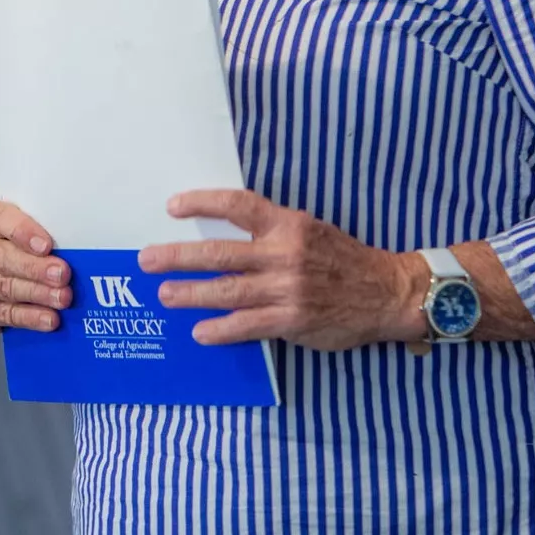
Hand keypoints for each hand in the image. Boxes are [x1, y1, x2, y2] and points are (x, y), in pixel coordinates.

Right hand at [0, 196, 72, 331]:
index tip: (47, 245)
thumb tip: (70, 247)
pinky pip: (0, 314)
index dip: (23, 232)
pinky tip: (47, 319)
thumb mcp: (23, 219)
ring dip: (36, 295)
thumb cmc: (16, 234)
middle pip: (0, 257)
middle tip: (62, 276)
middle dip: (35, 269)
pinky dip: (27, 317)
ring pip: (2, 287)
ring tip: (61, 299)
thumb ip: (38, 226)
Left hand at [138, 189, 424, 350]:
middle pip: (220, 253)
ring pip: (227, 291)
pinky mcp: (292, 320)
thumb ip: (270, 228)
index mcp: (287, 224)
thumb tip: (223, 229)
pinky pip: (248, 326)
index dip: (202, 203)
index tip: (172, 207)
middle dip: (178, 257)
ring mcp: (287, 289)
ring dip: (191, 294)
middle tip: (147, 259)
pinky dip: (221, 330)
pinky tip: (200, 332)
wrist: (386, 292)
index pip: (237, 205)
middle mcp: (284, 254)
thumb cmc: (342, 257)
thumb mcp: (308, 228)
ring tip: (164, 295)